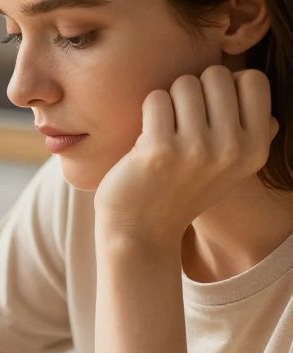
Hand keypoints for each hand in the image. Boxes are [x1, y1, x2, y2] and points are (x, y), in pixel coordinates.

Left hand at [94, 66, 277, 249]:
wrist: (141, 231)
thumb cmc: (182, 189)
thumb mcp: (232, 167)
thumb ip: (252, 131)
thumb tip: (259, 95)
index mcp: (256, 149)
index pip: (253, 79)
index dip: (227, 84)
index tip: (209, 107)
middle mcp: (233, 148)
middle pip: (216, 75)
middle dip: (194, 90)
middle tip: (180, 121)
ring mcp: (196, 149)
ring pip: (185, 83)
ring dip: (169, 101)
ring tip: (164, 131)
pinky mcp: (159, 150)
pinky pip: (156, 99)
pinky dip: (148, 111)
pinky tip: (146, 137)